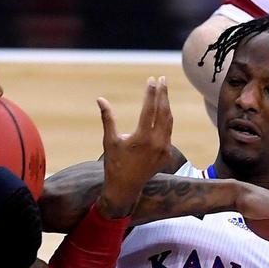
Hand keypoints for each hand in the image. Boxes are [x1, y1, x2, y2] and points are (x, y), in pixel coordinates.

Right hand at [96, 77, 173, 217]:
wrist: (125, 188)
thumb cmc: (114, 163)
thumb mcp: (109, 141)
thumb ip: (108, 118)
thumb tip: (100, 99)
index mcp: (142, 138)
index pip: (149, 108)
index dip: (151, 92)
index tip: (152, 80)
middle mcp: (156, 142)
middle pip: (163, 111)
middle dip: (163, 94)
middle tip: (163, 79)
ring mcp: (164, 149)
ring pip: (168, 121)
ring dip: (166, 105)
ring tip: (164, 92)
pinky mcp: (167, 154)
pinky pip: (168, 132)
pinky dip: (166, 120)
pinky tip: (163, 112)